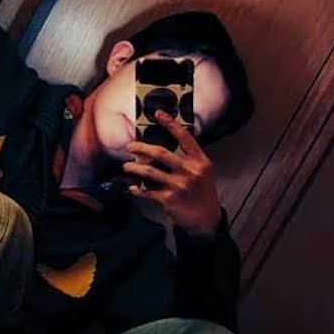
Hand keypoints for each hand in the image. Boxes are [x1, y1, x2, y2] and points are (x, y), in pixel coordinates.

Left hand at [123, 111, 222, 237]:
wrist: (207, 220)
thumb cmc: (203, 193)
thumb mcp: (204, 173)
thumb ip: (190, 160)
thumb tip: (165, 148)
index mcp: (200, 161)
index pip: (185, 137)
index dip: (170, 124)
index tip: (158, 114)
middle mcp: (190, 171)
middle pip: (161, 153)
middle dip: (141, 148)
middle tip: (130, 146)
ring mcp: (179, 185)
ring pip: (149, 171)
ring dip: (134, 168)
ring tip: (126, 167)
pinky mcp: (169, 199)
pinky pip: (147, 191)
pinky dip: (138, 190)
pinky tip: (133, 188)